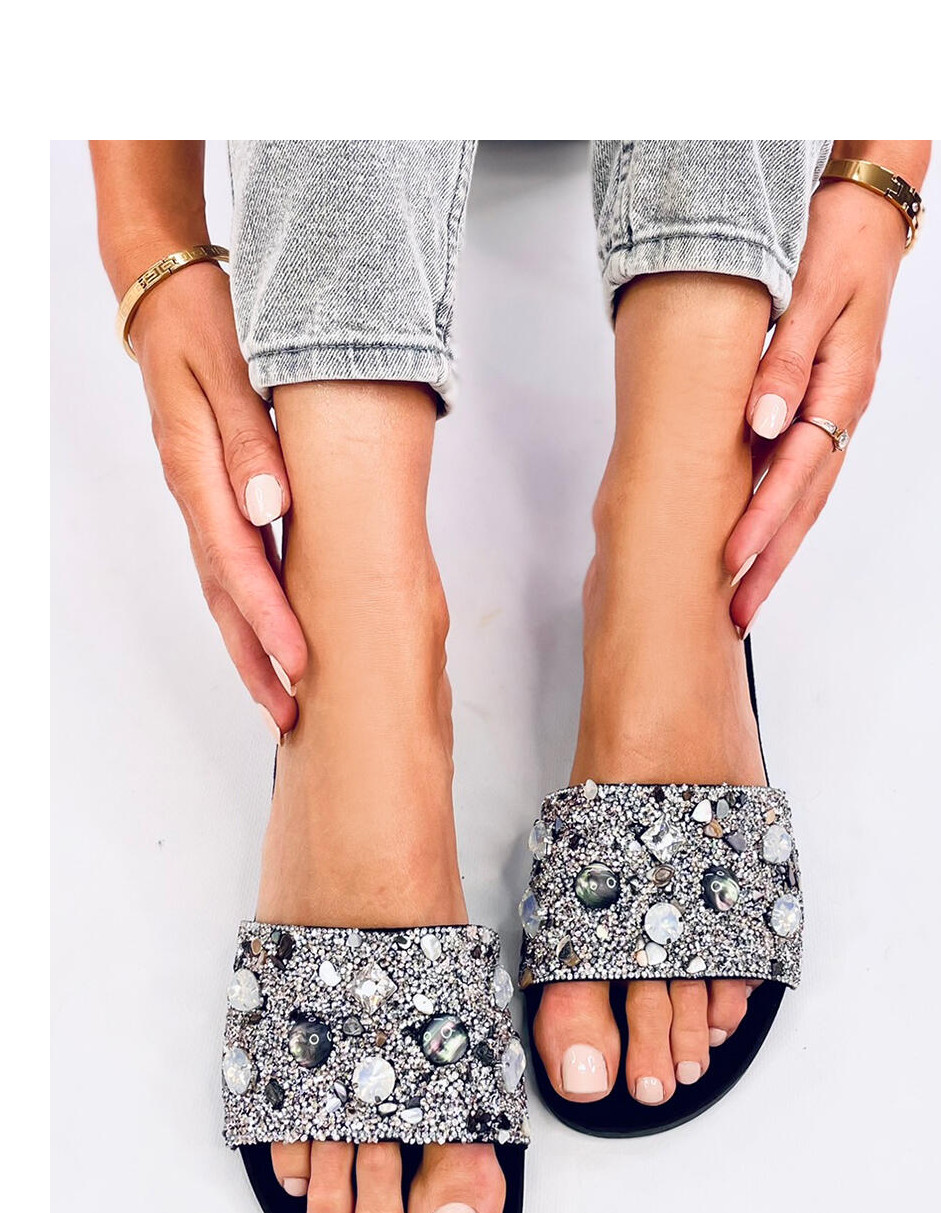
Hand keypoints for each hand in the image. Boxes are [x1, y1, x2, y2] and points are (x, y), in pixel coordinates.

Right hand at [129, 260, 305, 733]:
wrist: (169, 300)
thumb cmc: (204, 325)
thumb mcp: (229, 367)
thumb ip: (251, 438)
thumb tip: (269, 507)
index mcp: (198, 468)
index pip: (237, 560)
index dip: (270, 618)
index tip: (301, 662)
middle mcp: (195, 495)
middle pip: (224, 595)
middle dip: (257, 659)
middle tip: (289, 715)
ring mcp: (201, 500)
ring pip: (223, 589)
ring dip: (250, 647)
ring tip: (281, 700)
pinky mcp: (213, 497)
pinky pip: (229, 567)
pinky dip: (248, 610)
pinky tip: (270, 638)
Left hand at [726, 178, 909, 634]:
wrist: (865, 214)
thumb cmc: (839, 244)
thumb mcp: (811, 294)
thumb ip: (784, 363)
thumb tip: (762, 425)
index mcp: (840, 389)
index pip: (796, 473)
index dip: (762, 521)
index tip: (731, 560)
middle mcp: (840, 411)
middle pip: (804, 504)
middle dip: (769, 562)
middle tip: (738, 613)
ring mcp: (832, 413)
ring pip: (804, 496)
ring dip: (774, 549)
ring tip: (744, 596)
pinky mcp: (819, 407)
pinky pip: (800, 472)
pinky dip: (778, 512)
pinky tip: (755, 537)